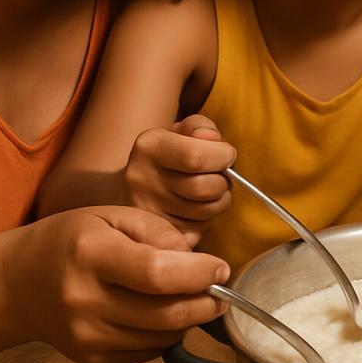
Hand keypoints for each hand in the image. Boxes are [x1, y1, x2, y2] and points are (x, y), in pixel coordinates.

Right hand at [5, 206, 230, 362]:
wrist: (18, 284)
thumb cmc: (71, 241)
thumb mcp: (111, 215)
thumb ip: (158, 231)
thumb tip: (198, 260)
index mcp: (90, 254)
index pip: (157, 273)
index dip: (198, 274)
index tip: (220, 268)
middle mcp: (84, 300)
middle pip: (165, 314)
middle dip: (206, 303)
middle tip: (219, 291)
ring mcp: (86, 335)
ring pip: (162, 338)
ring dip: (189, 320)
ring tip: (193, 299)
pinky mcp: (91, 359)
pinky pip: (149, 353)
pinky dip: (167, 335)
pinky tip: (162, 315)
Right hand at [121, 114, 234, 246]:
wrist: (134, 185)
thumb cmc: (168, 154)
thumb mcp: (180, 131)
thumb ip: (200, 126)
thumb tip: (212, 138)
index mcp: (148, 147)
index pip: (196, 156)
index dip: (223, 156)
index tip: (227, 155)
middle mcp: (141, 179)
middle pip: (204, 188)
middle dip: (223, 183)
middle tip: (220, 177)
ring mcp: (146, 211)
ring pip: (206, 213)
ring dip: (219, 202)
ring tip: (209, 192)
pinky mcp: (155, 235)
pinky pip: (198, 231)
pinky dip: (205, 221)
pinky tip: (196, 209)